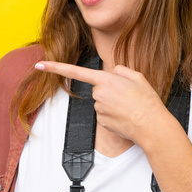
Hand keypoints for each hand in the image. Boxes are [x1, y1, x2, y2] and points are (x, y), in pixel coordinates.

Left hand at [34, 60, 169, 145]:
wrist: (152, 126)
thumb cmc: (147, 102)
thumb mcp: (137, 77)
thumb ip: (121, 70)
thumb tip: (112, 73)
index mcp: (105, 79)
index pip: (75, 71)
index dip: (55, 67)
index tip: (40, 65)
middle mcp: (98, 94)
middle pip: (98, 89)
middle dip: (110, 91)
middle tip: (128, 96)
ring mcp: (98, 109)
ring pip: (102, 103)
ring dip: (113, 104)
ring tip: (129, 107)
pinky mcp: (101, 122)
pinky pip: (104, 115)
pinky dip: (114, 115)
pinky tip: (125, 117)